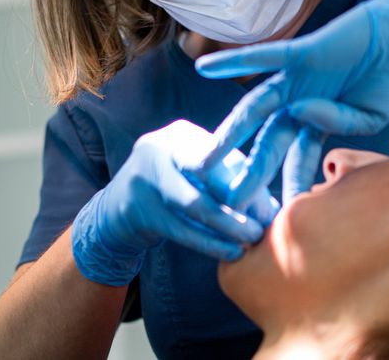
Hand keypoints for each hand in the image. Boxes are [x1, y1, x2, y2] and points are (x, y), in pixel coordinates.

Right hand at [71, 119, 279, 286]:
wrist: (116, 210)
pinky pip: (181, 229)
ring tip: (251, 240)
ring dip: (228, 226)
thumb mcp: (192, 172)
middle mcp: (159, 148)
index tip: (272, 207)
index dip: (250, 181)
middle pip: (210, 176)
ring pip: (196, 205)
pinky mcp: (138, 209)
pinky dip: (209, 243)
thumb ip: (226, 180)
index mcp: (180, 134)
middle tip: (265, 226)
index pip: (224, 155)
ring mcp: (144, 177)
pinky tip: (230, 253)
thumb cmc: (169, 189)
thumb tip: (272, 206)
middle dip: (242, 203)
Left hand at [193, 0, 388, 203]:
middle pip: (268, 144)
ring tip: (205, 160)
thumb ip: (337, 121)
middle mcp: (300, 103)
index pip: (297, 162)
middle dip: (249, 175)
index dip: (288, 189)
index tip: (277, 223)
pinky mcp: (302, 53)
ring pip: (256, 109)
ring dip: (229, 134)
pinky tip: (203, 68)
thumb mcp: (369, 117)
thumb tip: (302, 112)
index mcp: (317, 123)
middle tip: (227, 204)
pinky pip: (263, 57)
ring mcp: (298, 79)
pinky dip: (233, 61)